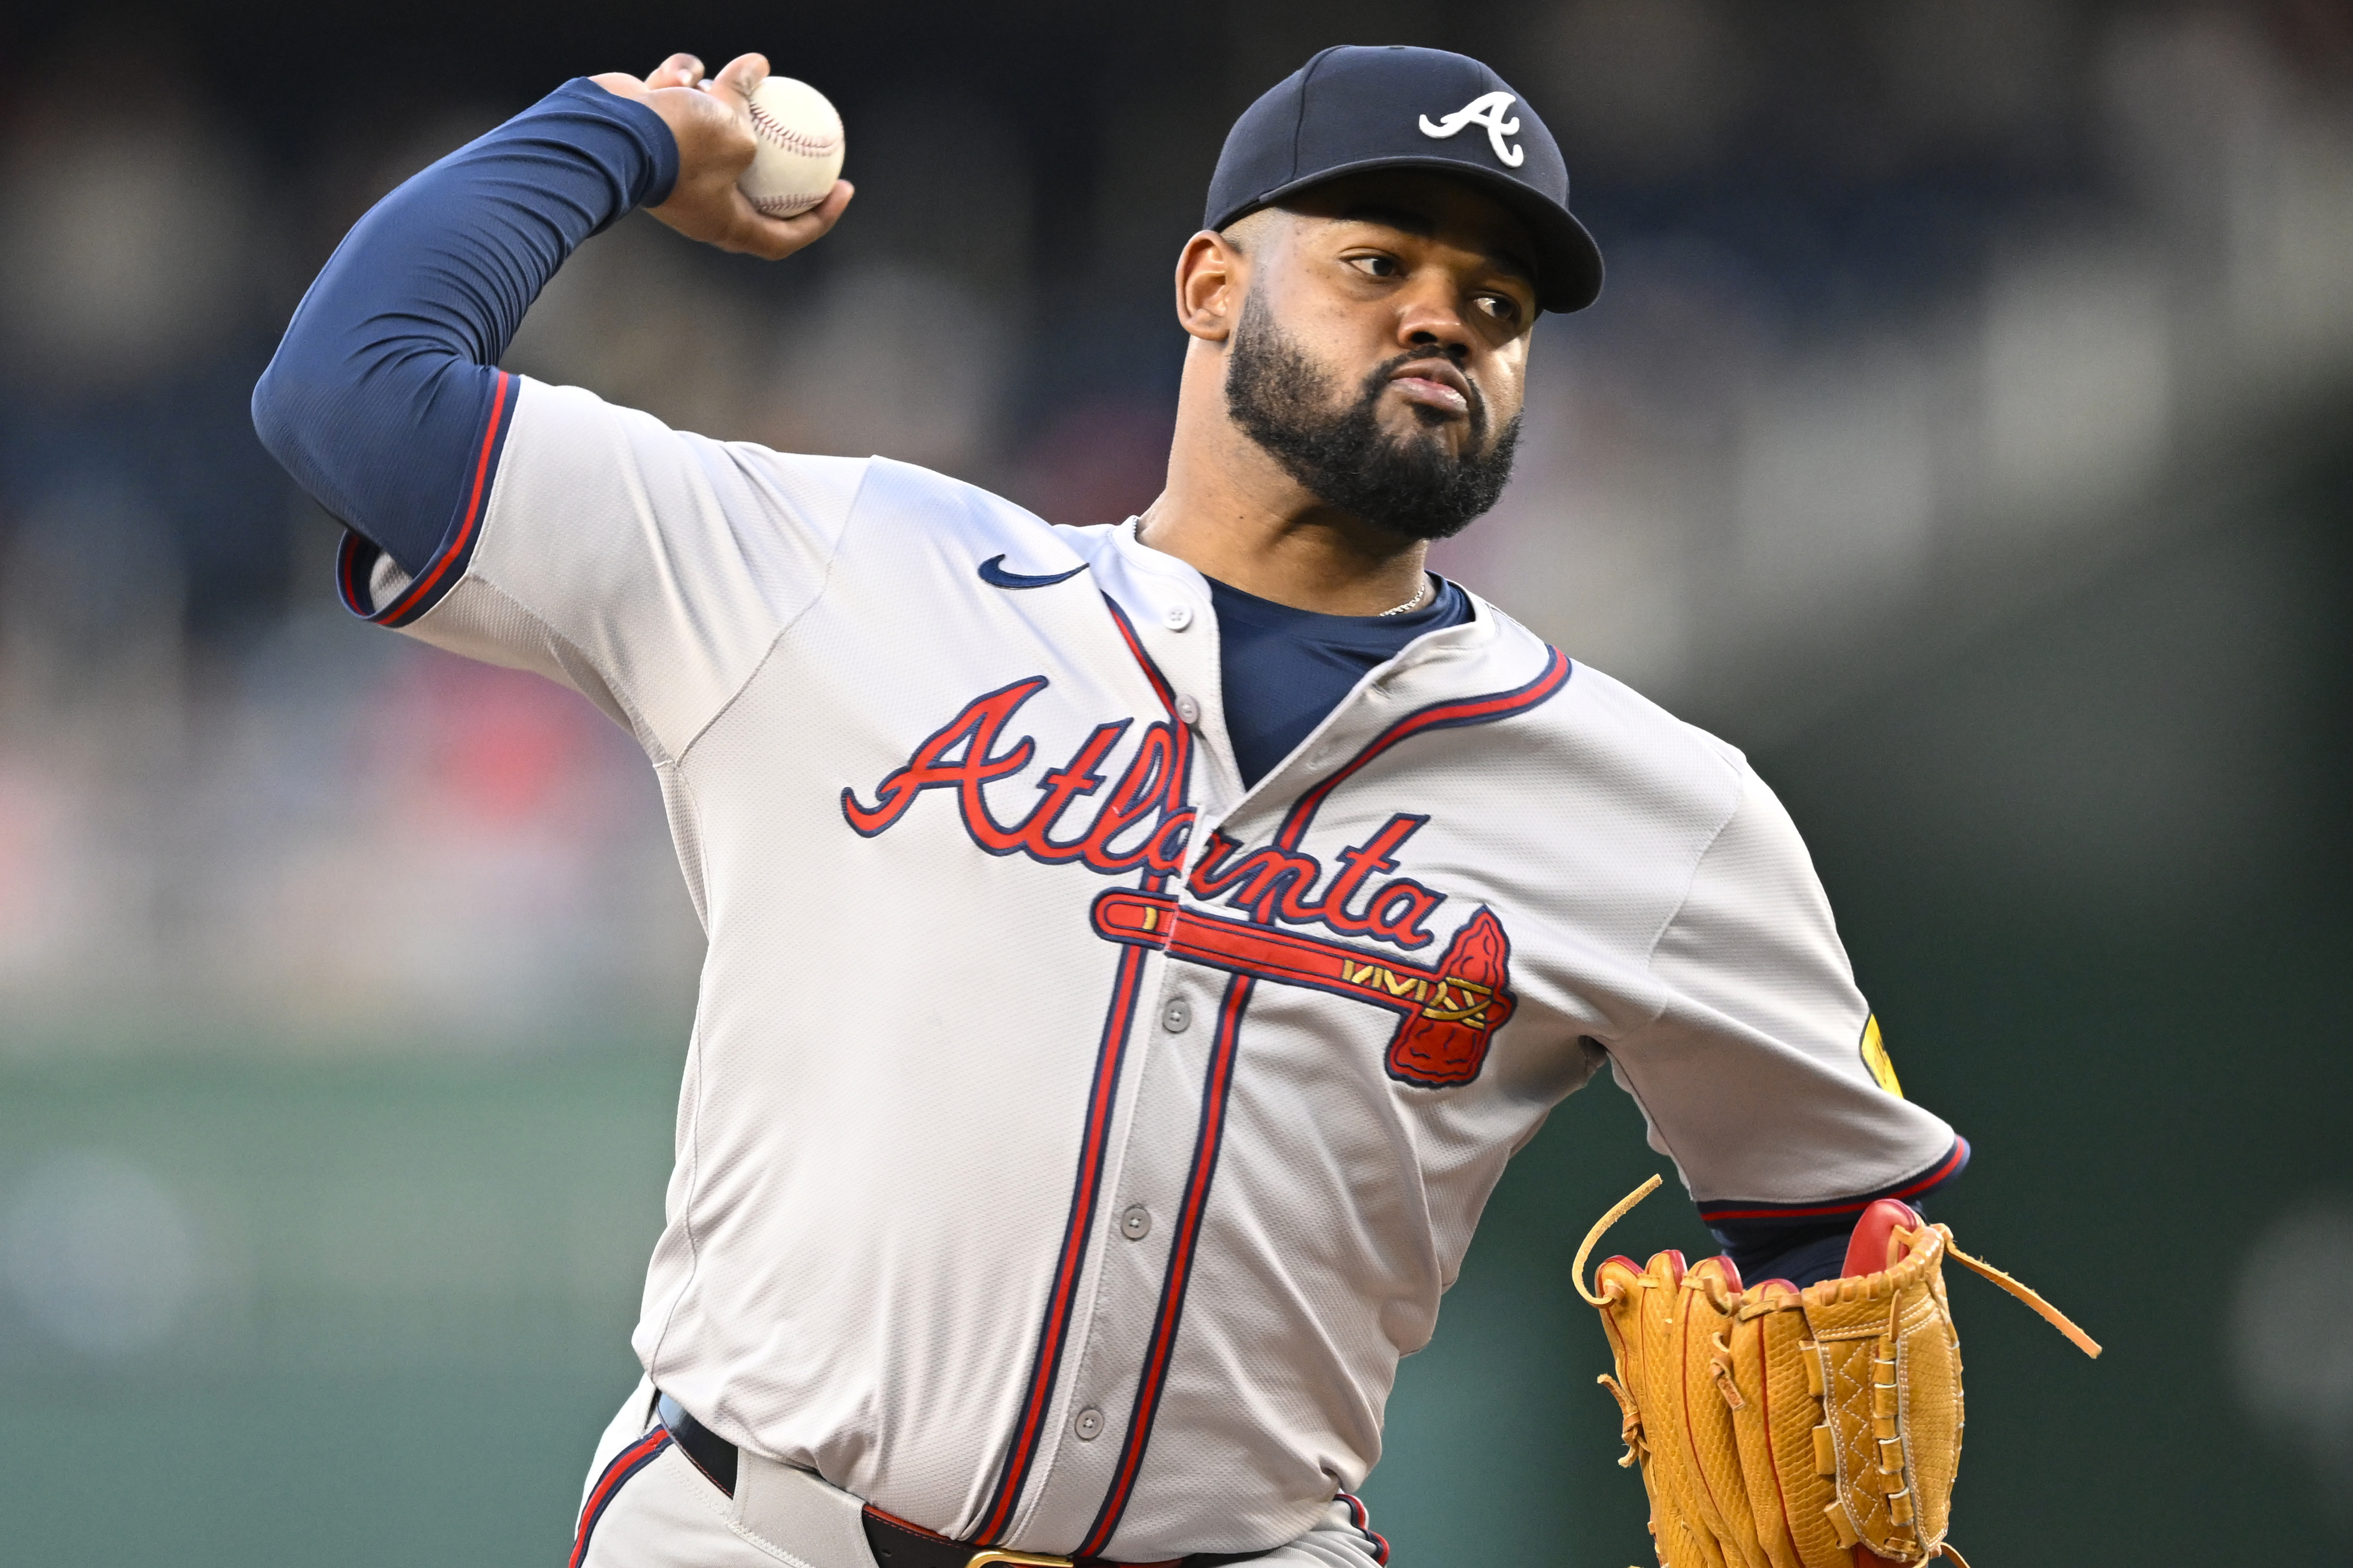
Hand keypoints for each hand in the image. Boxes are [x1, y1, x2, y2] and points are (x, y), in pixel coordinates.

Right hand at [590, 52, 853, 260]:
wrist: (607, 132)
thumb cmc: (678, 144)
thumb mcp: (735, 129)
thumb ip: (751, 104)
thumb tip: (758, 67)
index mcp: (724, 223)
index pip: (783, 235)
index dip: (820, 218)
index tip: (844, 188)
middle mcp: (700, 202)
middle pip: (751, 183)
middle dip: (773, 153)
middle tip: (806, 131)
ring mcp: (675, 168)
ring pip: (712, 128)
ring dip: (719, 102)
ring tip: (722, 84)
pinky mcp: (653, 137)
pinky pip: (679, 107)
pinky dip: (682, 87)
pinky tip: (683, 73)